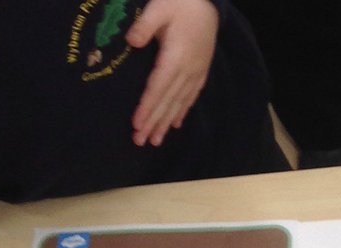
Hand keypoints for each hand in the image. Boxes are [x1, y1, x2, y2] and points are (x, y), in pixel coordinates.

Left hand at [127, 0, 218, 146]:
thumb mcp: (159, 7)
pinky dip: (182, 112)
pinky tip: (175, 124)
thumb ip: (145, 25)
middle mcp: (186, 71)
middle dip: (153, 123)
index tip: (136, 124)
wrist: (209, 4)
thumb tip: (131, 41)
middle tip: (140, 141)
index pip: (157, 88)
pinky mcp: (200, 72)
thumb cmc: (181, 2)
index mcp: (175, 58)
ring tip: (156, 140)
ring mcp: (195, 74)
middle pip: (167, 102)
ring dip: (166, 123)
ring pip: (179, 103)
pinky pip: (190, 97)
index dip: (147, 107)